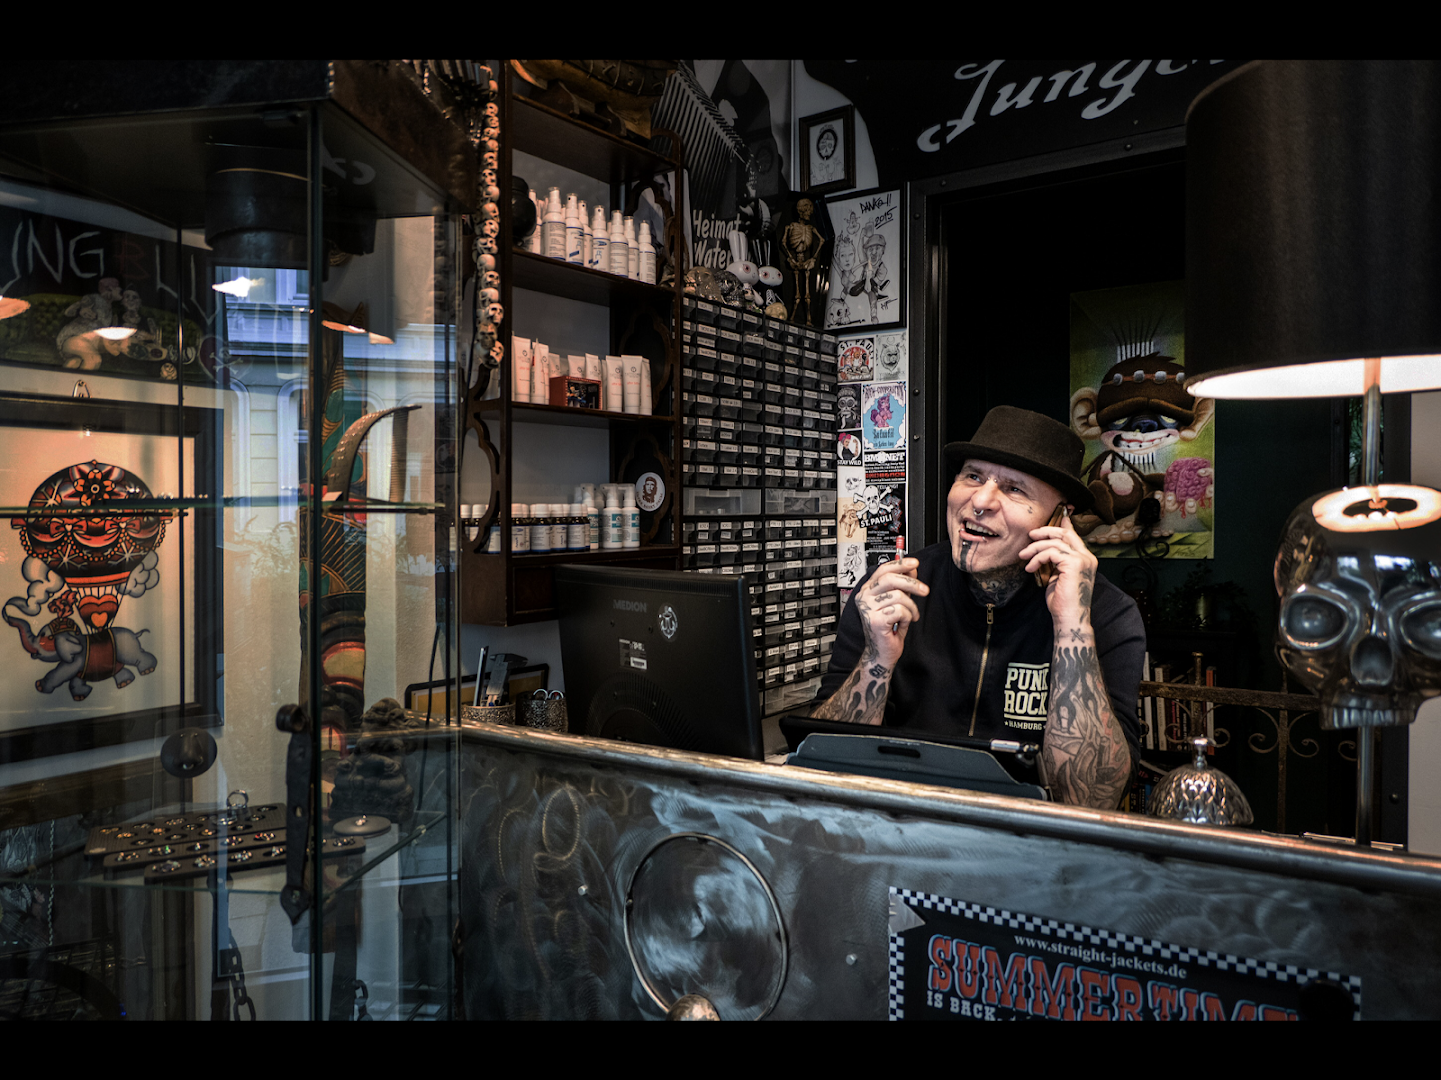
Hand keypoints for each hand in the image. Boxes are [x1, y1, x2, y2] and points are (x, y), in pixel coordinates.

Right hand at [853, 557, 928, 667]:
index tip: (914, 563)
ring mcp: (867, 609)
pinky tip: (903, 623)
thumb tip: (911, 569)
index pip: (882, 570)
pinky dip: (907, 617)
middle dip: (912, 583)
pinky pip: (900, 610)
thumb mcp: (897, 602)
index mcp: (867, 591)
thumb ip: (902, 586)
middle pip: (890, 579)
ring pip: (899, 596)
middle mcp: (864, 597)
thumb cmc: (888, 629)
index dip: (900, 564)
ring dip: (911, 607)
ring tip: (911, 616)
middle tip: (925, 590)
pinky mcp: (875, 620)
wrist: (882, 653)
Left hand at [1019, 513, 1096, 627]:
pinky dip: (1037, 558)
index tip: (1053, 519)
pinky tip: (1030, 568)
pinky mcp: (1073, 564)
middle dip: (1045, 532)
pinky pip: (1050, 552)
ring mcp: (1082, 560)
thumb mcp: (1058, 576)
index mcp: (1086, 559)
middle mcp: (1087, 557)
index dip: (1062, 526)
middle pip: (1065, 534)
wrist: (1069, 618)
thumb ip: (1057, 562)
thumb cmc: (1062, 601)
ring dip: (1035, 548)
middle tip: (1030, 536)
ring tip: (1023, 557)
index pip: (1073, 536)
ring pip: (1054, 543)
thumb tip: (1047, 551)